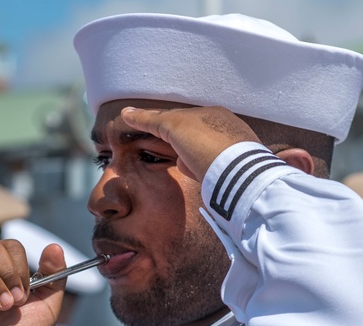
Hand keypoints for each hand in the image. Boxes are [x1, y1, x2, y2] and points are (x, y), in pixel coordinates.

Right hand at [120, 106, 259, 181]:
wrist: (236, 174)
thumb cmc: (204, 143)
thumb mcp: (173, 126)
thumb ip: (150, 119)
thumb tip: (126, 112)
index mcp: (212, 112)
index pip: (180, 116)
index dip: (162, 124)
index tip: (149, 133)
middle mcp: (225, 127)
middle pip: (191, 135)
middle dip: (179, 144)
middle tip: (172, 154)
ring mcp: (234, 147)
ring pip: (201, 152)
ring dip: (191, 159)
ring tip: (189, 168)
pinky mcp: (237, 169)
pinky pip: (212, 167)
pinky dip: (203, 170)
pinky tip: (202, 177)